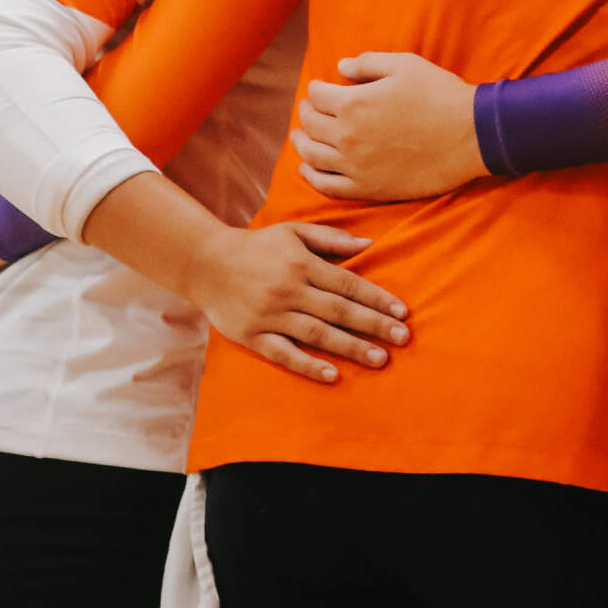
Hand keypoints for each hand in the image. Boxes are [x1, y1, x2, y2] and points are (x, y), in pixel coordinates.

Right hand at [177, 220, 409, 384]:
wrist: (204, 263)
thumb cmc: (257, 246)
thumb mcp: (294, 232)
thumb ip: (332, 239)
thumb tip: (370, 244)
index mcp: (302, 264)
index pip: (348, 284)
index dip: (377, 298)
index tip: (403, 312)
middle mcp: (288, 291)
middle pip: (338, 311)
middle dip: (374, 325)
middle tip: (403, 338)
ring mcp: (270, 316)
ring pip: (316, 334)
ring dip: (350, 347)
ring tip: (380, 359)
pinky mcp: (252, 336)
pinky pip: (283, 354)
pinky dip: (308, 365)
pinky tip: (332, 375)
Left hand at [294, 53, 488, 202]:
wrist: (471, 135)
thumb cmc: (440, 95)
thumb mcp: (405, 65)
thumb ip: (368, 64)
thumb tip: (341, 68)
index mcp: (353, 103)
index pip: (318, 95)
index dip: (317, 89)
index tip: (322, 88)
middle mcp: (347, 136)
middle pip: (310, 125)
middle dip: (307, 113)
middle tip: (310, 109)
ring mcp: (356, 165)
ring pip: (312, 156)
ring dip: (301, 143)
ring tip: (300, 137)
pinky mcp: (369, 187)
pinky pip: (328, 186)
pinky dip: (312, 177)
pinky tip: (308, 169)